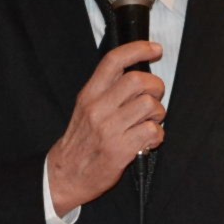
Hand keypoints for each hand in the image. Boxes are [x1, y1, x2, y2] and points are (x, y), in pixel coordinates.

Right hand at [46, 41, 164, 213]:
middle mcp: (98, 108)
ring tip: (149, 122)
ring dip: (158, 114)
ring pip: (150, 106)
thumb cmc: (80, 141)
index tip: (155, 49)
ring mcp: (109, 129)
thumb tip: (136, 72)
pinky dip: (157, 135)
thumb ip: (107, 90)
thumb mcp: (85, 108)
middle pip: (138, 80)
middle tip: (153, 97)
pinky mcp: (121, 149)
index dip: (138, 49)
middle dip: (155, 86)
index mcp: (89, 94)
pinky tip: (147, 141)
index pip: (114, 61)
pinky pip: (153, 131)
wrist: (66, 174)